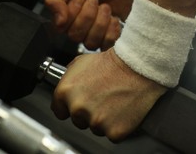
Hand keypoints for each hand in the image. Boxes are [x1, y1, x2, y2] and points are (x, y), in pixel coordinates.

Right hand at [44, 0, 141, 49]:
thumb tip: (58, 21)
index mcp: (65, 14)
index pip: (61, 28)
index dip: (72, 14)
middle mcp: (77, 26)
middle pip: (76, 36)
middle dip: (88, 16)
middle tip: (94, 0)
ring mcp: (94, 32)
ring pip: (90, 43)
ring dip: (100, 22)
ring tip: (105, 7)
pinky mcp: (109, 36)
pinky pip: (105, 45)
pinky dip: (111, 30)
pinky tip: (113, 18)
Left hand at [51, 48, 166, 141]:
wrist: (137, 67)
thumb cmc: (112, 63)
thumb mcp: (82, 62)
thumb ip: (69, 78)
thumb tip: (65, 88)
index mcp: (65, 91)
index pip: (58, 111)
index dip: (68, 108)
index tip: (78, 105)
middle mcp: (77, 108)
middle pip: (77, 121)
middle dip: (87, 113)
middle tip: (101, 99)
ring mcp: (95, 121)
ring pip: (95, 128)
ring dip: (102, 120)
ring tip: (113, 102)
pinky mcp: (113, 131)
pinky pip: (112, 134)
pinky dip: (117, 126)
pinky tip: (122, 111)